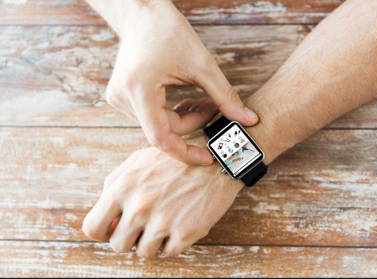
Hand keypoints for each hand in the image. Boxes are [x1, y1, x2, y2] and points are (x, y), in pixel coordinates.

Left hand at [82, 145, 242, 257]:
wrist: (216, 159)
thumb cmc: (175, 160)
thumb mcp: (137, 162)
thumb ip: (115, 187)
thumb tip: (108, 217)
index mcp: (122, 187)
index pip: (93, 227)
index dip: (102, 232)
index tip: (113, 230)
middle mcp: (139, 206)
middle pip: (118, 245)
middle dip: (129, 239)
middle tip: (142, 227)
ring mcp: (163, 221)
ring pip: (144, 252)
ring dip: (152, 241)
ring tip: (164, 223)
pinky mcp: (185, 232)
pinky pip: (168, 252)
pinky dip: (172, 242)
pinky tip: (178, 224)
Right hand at [104, 0, 257, 164]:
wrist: (142, 13)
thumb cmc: (167, 31)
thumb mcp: (201, 64)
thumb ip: (225, 96)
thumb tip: (248, 120)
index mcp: (139, 90)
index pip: (161, 138)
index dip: (186, 152)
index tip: (208, 157)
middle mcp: (123, 98)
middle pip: (164, 130)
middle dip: (193, 124)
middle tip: (214, 109)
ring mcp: (120, 99)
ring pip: (159, 125)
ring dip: (184, 118)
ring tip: (203, 101)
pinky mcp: (123, 97)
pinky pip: (152, 116)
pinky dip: (172, 113)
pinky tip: (186, 100)